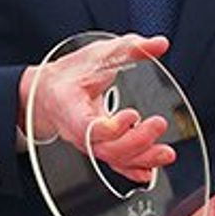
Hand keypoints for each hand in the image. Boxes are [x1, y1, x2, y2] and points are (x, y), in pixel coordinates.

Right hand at [19, 34, 176, 182]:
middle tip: (158, 125)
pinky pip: (114, 164)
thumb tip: (159, 44)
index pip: (88, 127)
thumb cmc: (71, 74)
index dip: (112, 127)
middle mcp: (77, 131)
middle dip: (135, 142)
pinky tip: (149, 171)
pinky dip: (132, 169)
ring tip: (165, 153)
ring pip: (113, 159)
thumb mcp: (97, 55)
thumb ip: (129, 47)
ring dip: (141, 158)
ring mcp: (88, 142)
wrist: (49, 92)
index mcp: (70, 107)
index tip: (133, 114)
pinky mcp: (98, 147)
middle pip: (105, 148)